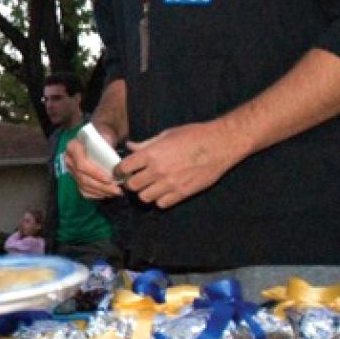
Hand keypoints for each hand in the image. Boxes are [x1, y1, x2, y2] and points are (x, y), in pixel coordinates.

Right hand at [63, 125, 122, 198]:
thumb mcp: (105, 136)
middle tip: (118, 190)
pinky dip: (96, 195)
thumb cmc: (102, 135)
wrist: (98, 137)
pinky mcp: (75, 179)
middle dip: (101, 186)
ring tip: (116, 192)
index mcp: (73, 147)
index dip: (95, 174)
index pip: (82, 164)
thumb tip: (117, 163)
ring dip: (101, 192)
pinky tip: (108, 194)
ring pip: (84, 186)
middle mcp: (69, 160)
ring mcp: (71, 170)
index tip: (110, 179)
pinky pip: (84, 191)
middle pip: (83, 178)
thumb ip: (108, 147)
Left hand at [119, 120, 246, 207]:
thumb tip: (130, 147)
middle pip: (132, 186)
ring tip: (150, 186)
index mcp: (151, 154)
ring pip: (144, 197)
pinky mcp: (183, 192)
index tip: (122, 171)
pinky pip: (162, 204)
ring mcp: (170, 183)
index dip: (120, 170)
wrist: (220, 144)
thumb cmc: (194, 135)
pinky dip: (160, 200)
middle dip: (131, 183)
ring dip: (145, 192)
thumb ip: (146, 144)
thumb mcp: (166, 135)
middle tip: (136, 179)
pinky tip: (164, 191)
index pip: (123, 168)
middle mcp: (158, 170)